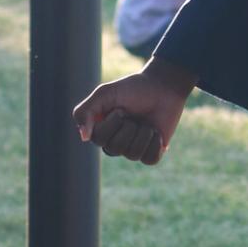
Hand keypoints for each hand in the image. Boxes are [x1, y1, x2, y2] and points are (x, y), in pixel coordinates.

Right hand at [73, 57, 195, 165]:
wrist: (163, 87)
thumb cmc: (133, 89)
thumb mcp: (105, 93)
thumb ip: (85, 111)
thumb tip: (84, 137)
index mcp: (100, 130)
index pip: (99, 139)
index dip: (112, 123)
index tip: (121, 108)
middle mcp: (114, 142)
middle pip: (115, 148)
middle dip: (129, 127)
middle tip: (134, 115)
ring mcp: (132, 149)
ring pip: (133, 154)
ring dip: (143, 133)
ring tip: (146, 123)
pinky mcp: (151, 153)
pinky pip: (150, 159)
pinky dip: (155, 143)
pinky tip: (156, 132)